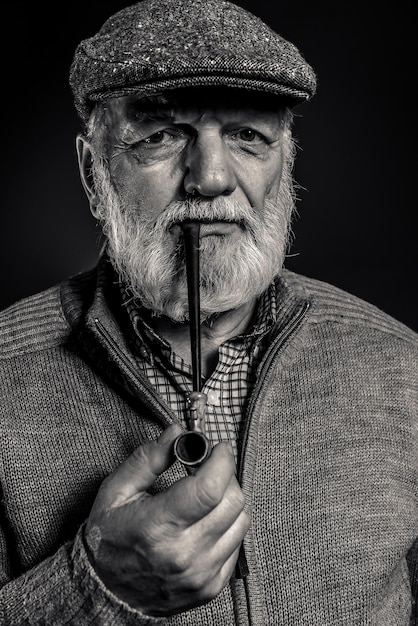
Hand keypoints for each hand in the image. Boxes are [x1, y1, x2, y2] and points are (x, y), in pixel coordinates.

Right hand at [84, 424, 249, 615]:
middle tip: (211, 467)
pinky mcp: (210, 587)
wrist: (103, 593)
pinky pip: (237, 545)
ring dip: (230, 499)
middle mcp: (183, 554)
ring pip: (240, 522)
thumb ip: (147, 460)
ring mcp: (200, 574)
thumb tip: (177, 433)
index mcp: (157, 526)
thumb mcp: (115, 492)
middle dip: (227, 474)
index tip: (219, 448)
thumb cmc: (108, 538)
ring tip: (208, 493)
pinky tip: (208, 520)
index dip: (221, 461)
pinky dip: (229, 525)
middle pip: (232, 501)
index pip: (209, 488)